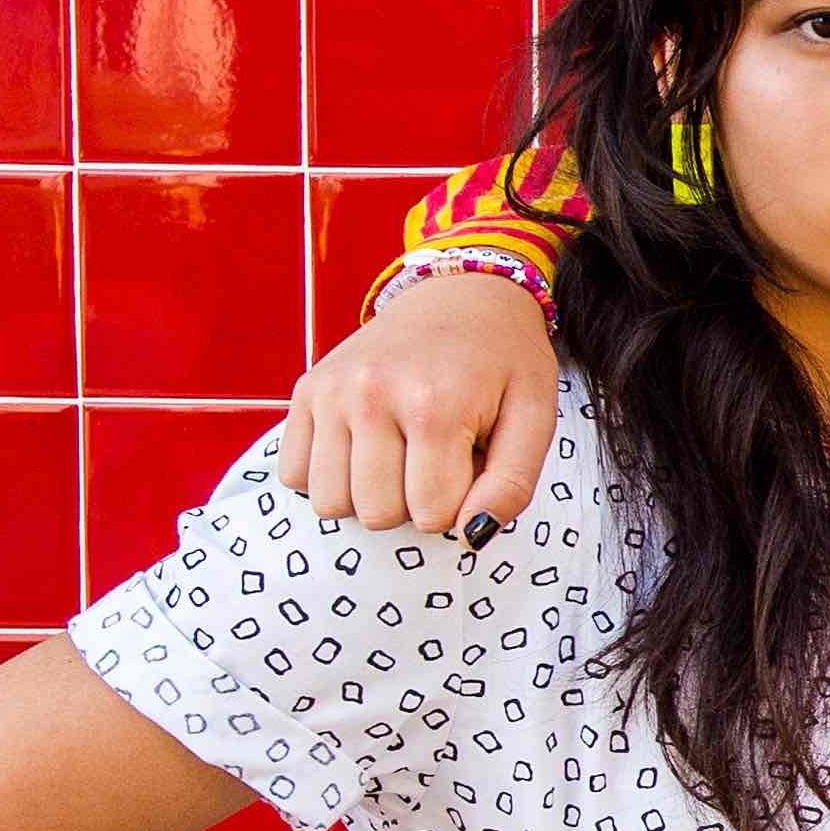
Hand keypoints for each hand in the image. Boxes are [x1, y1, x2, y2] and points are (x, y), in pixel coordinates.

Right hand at [277, 266, 557, 539]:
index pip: (432, 514)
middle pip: (376, 514)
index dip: (458, 504)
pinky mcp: (306, 390)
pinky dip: (327, 476)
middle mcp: (371, 395)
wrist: (463, 293)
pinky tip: (364, 448)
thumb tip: (471, 537)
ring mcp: (331, 391)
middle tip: (434, 458)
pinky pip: (294, 475)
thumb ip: (512, 484)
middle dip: (412, 503)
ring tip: (398, 454)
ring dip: (367, 494)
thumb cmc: (504, 360)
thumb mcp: (534, 417)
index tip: (469, 464)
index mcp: (434, 405)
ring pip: (330, 503)